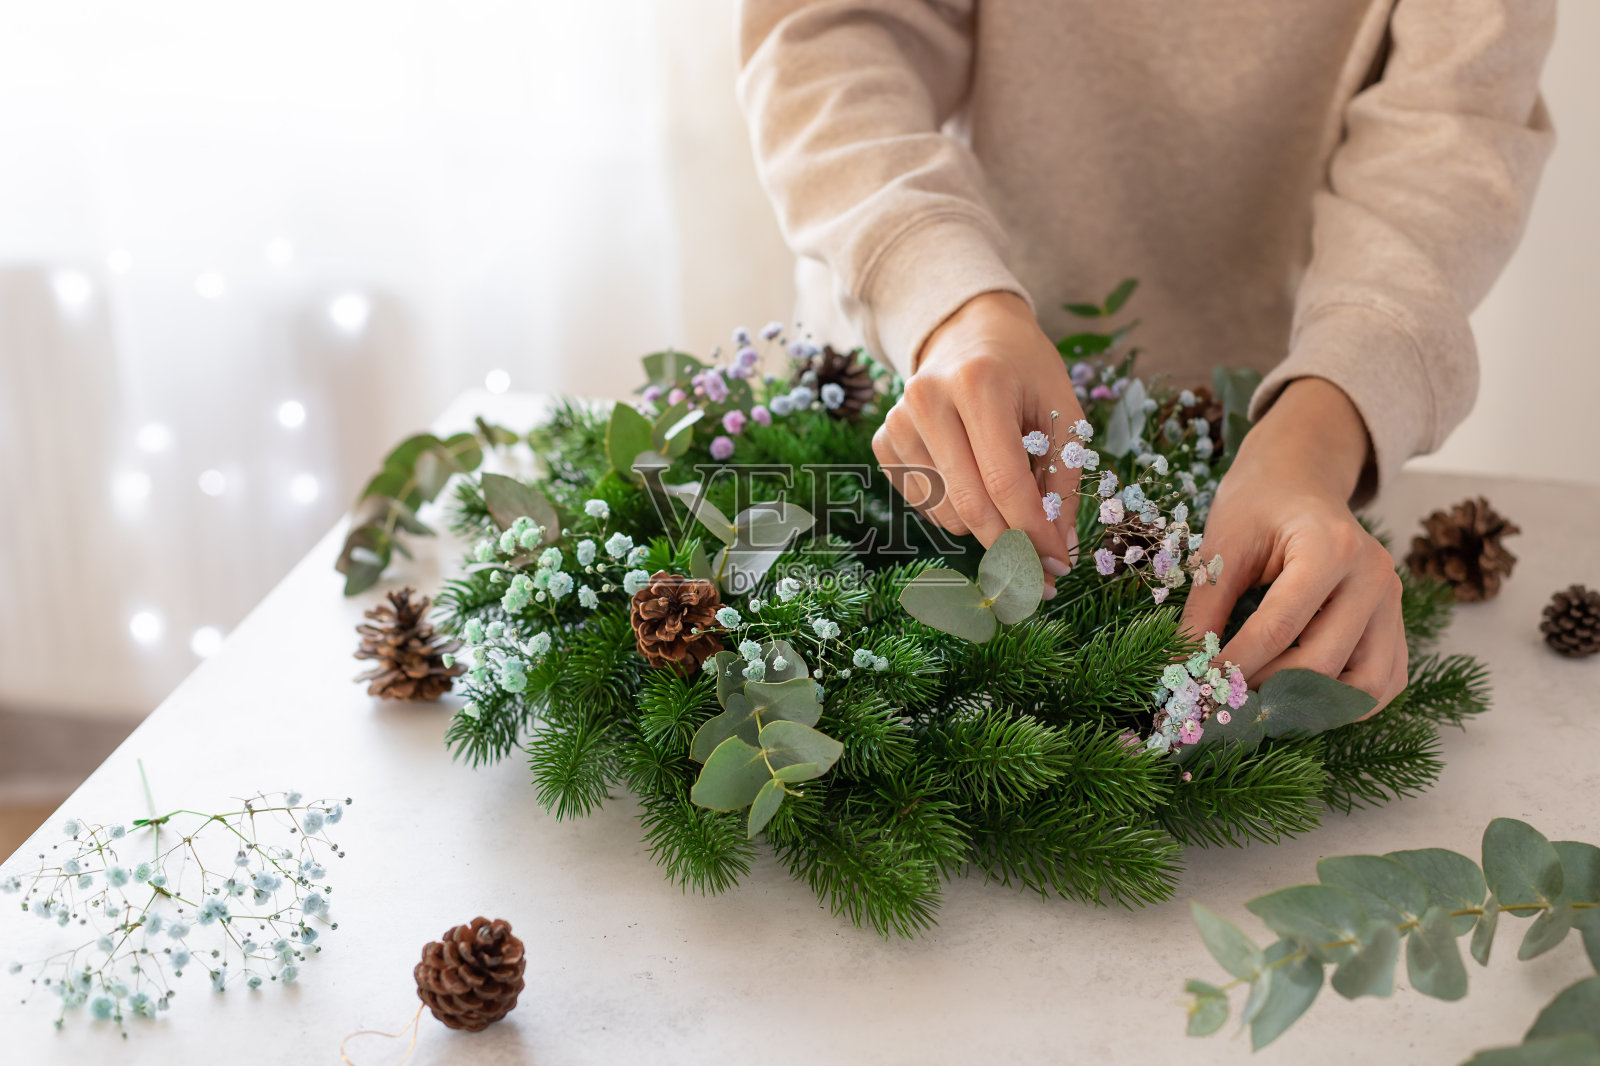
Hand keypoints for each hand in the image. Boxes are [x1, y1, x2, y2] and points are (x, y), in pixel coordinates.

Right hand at [872, 292, 1082, 594]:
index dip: (1034, 533)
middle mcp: (928, 400)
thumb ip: (1064, 477)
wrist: (967, 330)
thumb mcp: (1060, 409)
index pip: (1006, 481)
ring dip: (985, 524)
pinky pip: (925, 505)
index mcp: (979, 383)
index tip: (1058, 567)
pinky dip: (956, 509)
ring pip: (948, 515)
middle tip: (1040, 574)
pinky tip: (970, 475)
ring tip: (1005, 491)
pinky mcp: (882, 440)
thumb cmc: (1022, 370)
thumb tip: (1060, 549)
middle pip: (971, 505)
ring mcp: (897, 421)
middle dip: (1011, 548)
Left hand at [1181, 378, 1405, 714]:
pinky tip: (1301, 698)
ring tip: (1261, 701)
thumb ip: (1204, 610)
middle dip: (1266, 689)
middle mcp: (1373, 575)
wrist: (1299, 480)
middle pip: (1322, 662)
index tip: (1198, 687)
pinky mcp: (1396, 623)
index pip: (1279, 628)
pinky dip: (1347, 703)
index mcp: (1329, 547)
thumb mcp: (1221, 547)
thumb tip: (1184, 670)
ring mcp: (1393, 601)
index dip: (1235, 666)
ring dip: (1313, 706)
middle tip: (1223, 699)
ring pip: (1366, 685)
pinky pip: (1385, 681)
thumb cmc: (1256, 507)